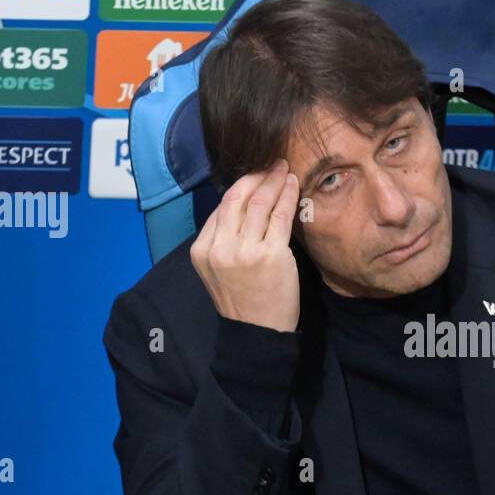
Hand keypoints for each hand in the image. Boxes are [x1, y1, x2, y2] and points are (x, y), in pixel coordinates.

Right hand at [190, 159, 300, 332]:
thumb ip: (224, 240)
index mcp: (202, 250)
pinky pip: (279, 216)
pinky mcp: (270, 255)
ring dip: (273, 180)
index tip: (255, 174)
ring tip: (283, 167)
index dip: (240, 186)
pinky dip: (286, 195)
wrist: (257, 333)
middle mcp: (219, 248)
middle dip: (256, 175)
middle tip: (271, 161)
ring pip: (259, 203)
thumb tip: (242, 205)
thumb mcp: (219, 270)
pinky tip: (292, 184)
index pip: (221, 208)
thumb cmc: (243, 301)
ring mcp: (244, 251)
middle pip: (236, 198)